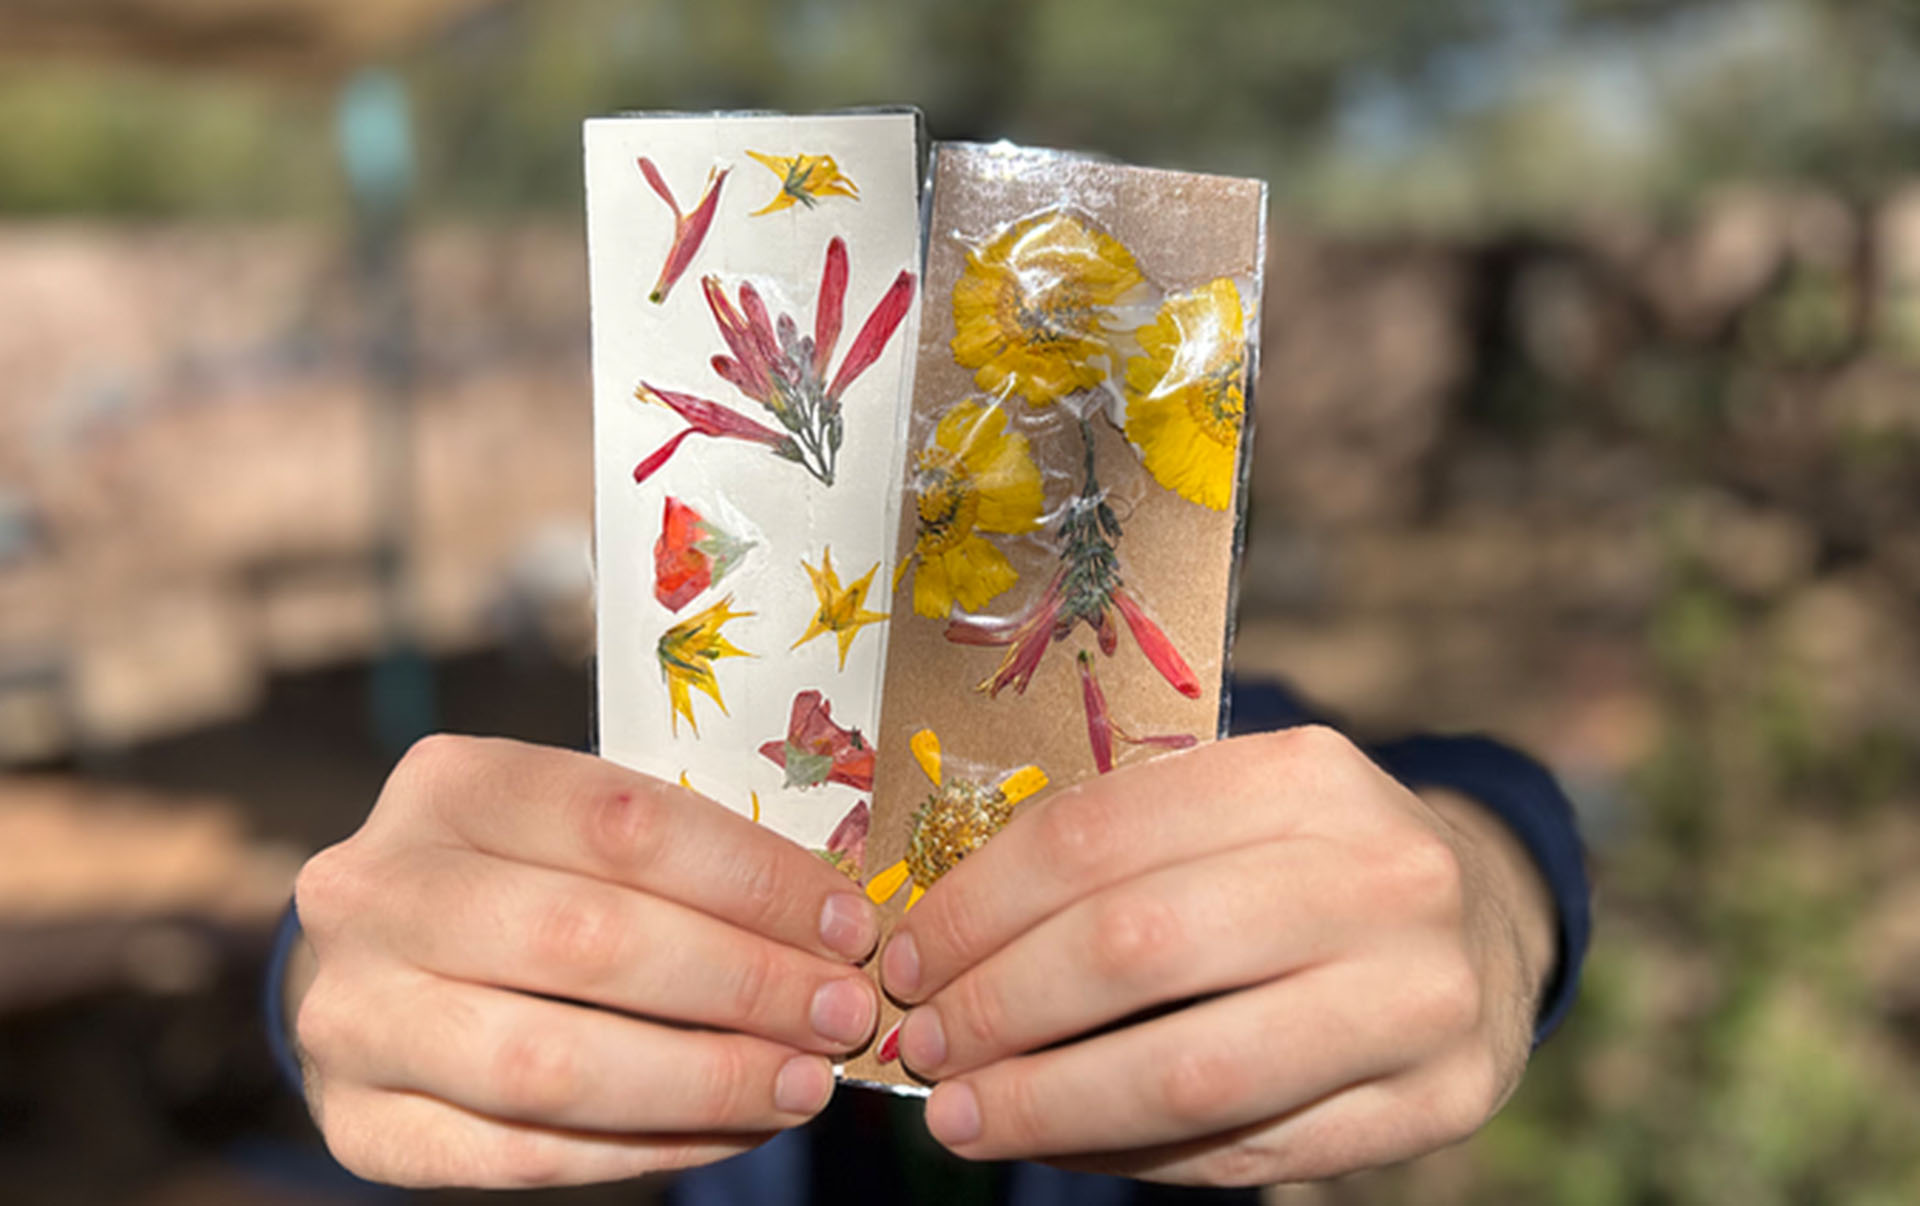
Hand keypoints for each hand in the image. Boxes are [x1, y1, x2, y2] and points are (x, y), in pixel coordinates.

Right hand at [288, 735, 882, 1187]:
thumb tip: (834, 931)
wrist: (376, 966)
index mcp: (449, 783)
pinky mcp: (361, 1124)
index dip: (754, 880)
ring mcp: (354, 1013)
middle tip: (844, 1014)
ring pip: (552, 1062)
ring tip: (804, 1083)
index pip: (623, 824)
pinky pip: (526, 1153)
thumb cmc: (521, 881)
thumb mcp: (576, 831)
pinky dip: (649, 1147)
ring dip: (707, 1080)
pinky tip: (734, 1131)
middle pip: (590, 941)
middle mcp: (376, 890)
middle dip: (745, 984)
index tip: (848, 925)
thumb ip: (677, 862)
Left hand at [879, 725, 1556, 1185]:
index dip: (977, 906)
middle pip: (1134, 950)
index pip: (1097, 836)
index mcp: (1307, 776)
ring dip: (1046, 1104)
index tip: (905, 958)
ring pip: (1188, 1073)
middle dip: (999, 1007)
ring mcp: (1420, 996)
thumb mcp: (1233, 812)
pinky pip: (1247, 1153)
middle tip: (924, 1043)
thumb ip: (1115, 855)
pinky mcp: (1438, 1103)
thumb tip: (940, 948)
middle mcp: (1381, 875)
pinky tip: (1060, 1143)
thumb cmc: (1306, 867)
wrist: (1485, 928)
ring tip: (963, 1115)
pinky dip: (1129, 1157)